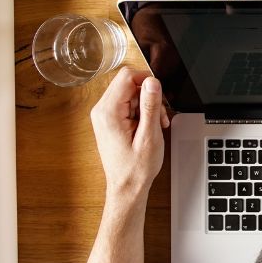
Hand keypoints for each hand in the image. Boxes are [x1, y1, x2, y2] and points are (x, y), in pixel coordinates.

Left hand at [90, 68, 169, 205]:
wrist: (126, 186)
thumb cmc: (136, 167)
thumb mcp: (149, 135)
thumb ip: (150, 106)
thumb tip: (152, 82)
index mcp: (108, 112)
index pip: (127, 76)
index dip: (147, 81)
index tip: (159, 96)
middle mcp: (102, 110)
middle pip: (129, 83)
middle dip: (149, 94)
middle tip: (159, 115)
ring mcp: (104, 115)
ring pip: (130, 92)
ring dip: (148, 104)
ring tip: (156, 124)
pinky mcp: (110, 119)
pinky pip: (128, 103)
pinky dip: (142, 110)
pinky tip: (149, 125)